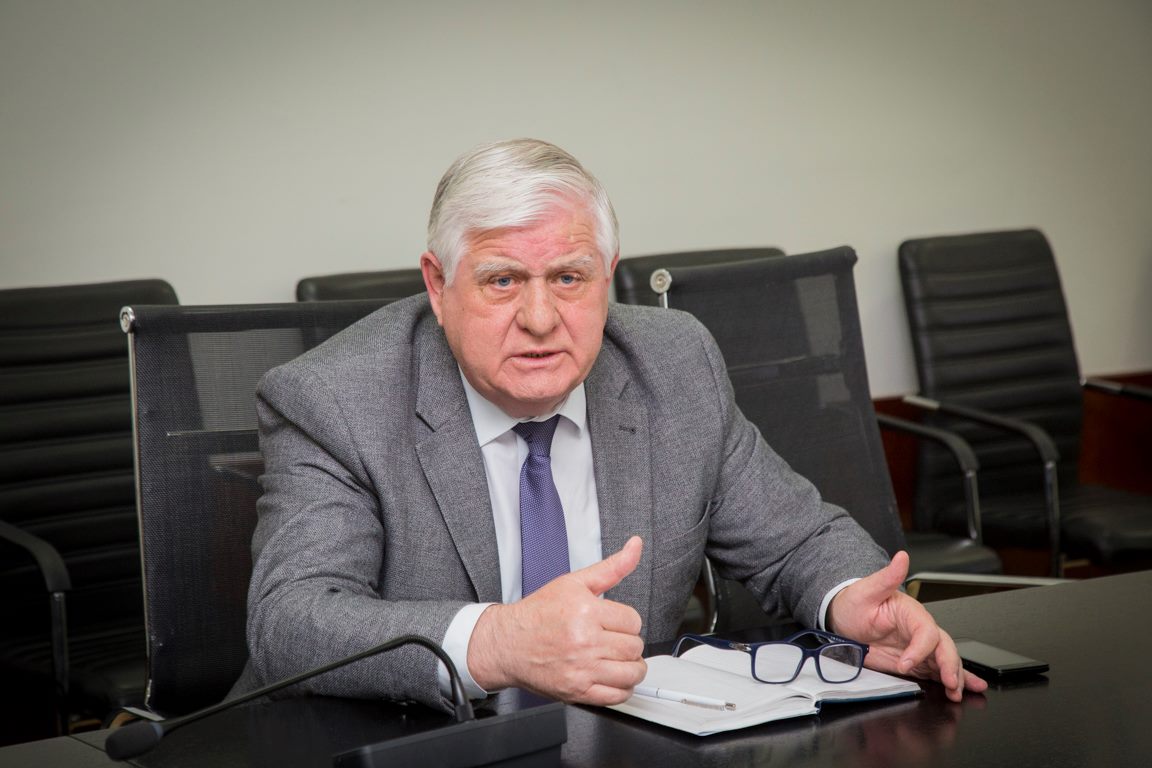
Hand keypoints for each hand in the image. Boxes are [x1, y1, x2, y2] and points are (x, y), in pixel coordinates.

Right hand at [467, 536, 646, 704]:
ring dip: (630, 666)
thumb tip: (635, 546)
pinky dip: (621, 688)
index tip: (614, 623)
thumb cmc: (538, 613)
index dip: (625, 621)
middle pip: (634, 647)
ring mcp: (581, 669)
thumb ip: (611, 567)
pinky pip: (617, 696)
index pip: (633, 621)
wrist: (508, 643)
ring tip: (616, 658)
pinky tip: (611, 676)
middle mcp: (585, 641)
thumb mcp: (574, 582)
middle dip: (627, 642)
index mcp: (586, 611)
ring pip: (632, 672)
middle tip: (612, 639)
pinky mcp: (577, 691)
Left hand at [827, 551, 987, 702]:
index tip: (905, 664)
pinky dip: (952, 680)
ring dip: (956, 677)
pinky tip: (965, 690)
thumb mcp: (867, 589)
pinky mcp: (915, 660)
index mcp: (912, 613)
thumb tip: (901, 558)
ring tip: (958, 692)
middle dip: (950, 666)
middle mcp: (920, 630)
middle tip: (951, 684)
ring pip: (946, 661)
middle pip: (944, 647)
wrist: (845, 618)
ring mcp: (919, 647)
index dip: (920, 649)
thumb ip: (887, 576)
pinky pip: (937, 671)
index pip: (926, 632)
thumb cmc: (856, 602)